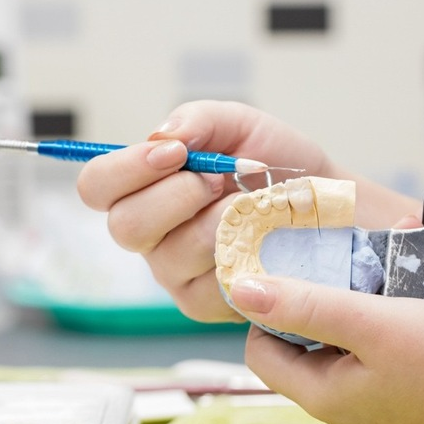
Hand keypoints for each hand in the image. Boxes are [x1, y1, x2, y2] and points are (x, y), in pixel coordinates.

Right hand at [77, 101, 335, 321]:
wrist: (326, 203)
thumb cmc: (277, 164)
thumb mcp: (241, 125)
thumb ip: (199, 121)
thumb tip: (162, 136)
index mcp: (144, 189)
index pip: (97, 186)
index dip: (126, 169)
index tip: (175, 152)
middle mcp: (151, 236)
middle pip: (125, 225)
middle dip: (177, 195)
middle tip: (220, 178)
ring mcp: (176, 274)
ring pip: (172, 254)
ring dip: (218, 220)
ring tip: (252, 202)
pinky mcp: (207, 302)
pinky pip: (208, 282)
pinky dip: (241, 250)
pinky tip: (262, 235)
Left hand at [234, 275, 423, 423]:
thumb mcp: (375, 322)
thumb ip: (308, 305)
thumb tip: (245, 290)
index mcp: (326, 403)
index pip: (263, 353)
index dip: (273, 309)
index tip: (299, 272)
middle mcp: (346, 421)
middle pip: (309, 352)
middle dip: (329, 301)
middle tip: (355, 265)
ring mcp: (381, 421)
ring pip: (350, 354)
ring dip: (364, 311)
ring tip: (394, 278)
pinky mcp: (412, 414)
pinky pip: (382, 366)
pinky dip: (391, 332)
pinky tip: (418, 305)